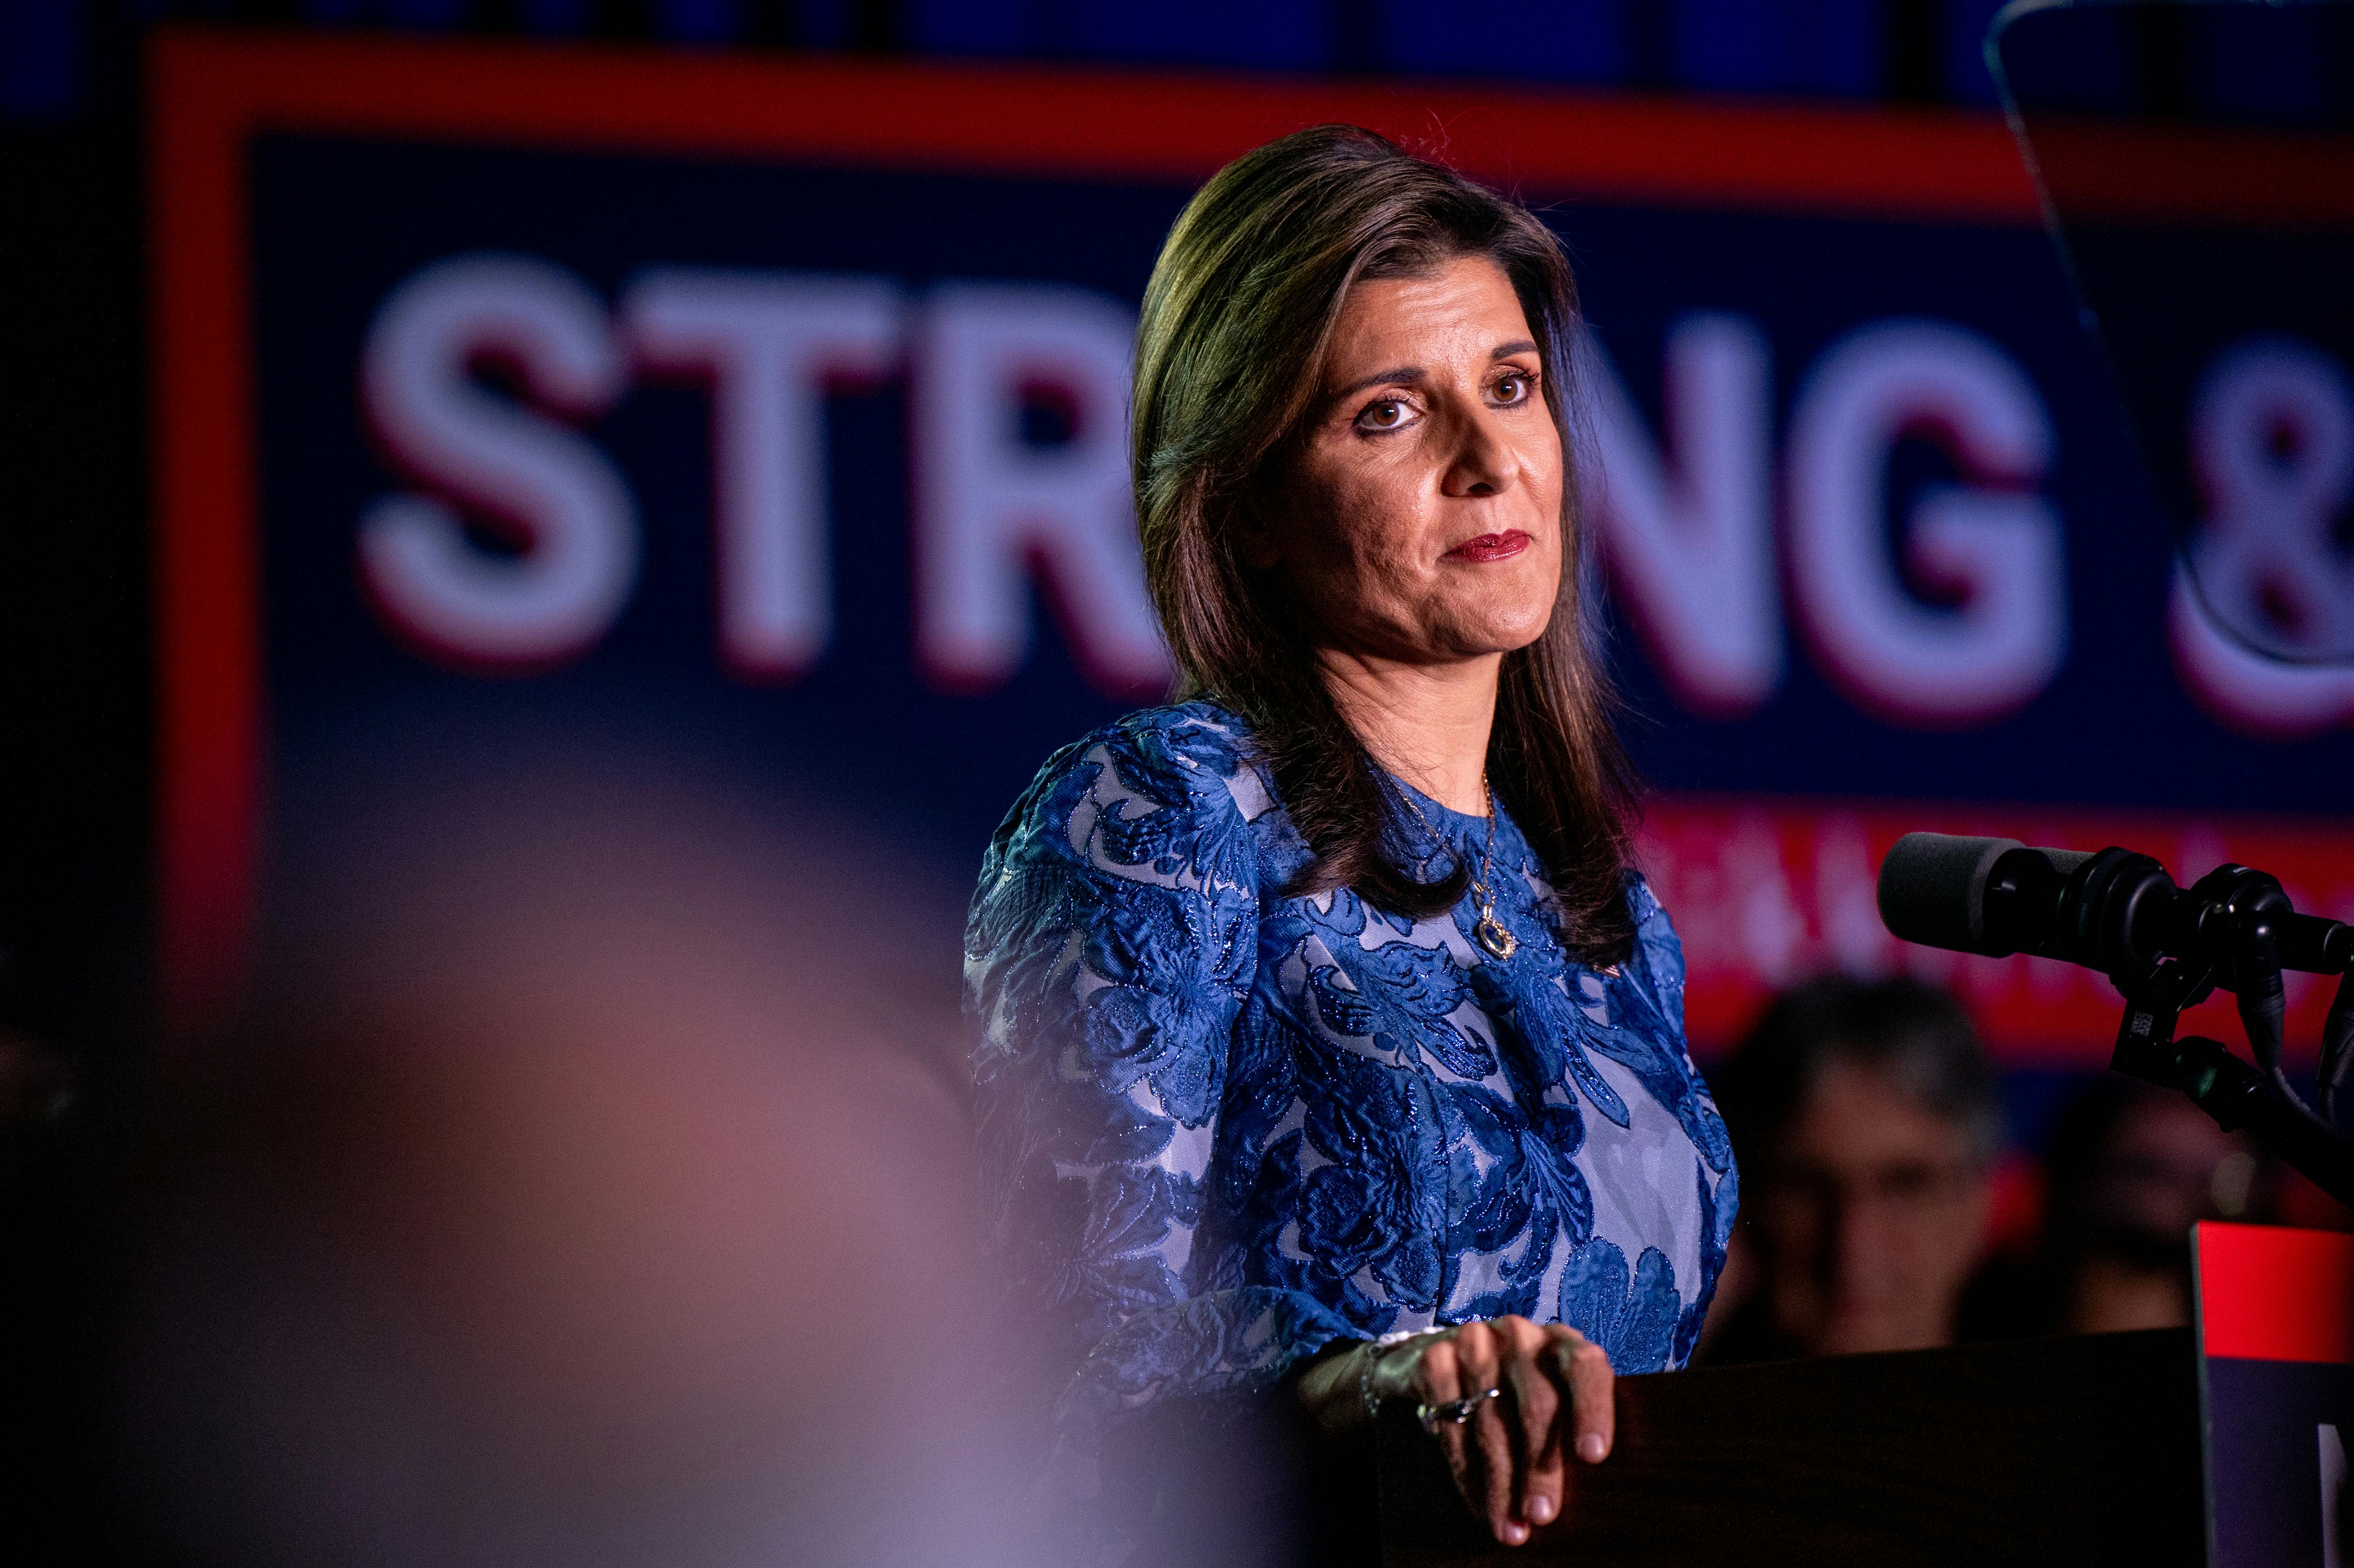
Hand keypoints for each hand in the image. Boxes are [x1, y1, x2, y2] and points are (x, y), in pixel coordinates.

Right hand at [1298, 1316, 1613, 1546]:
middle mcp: (1519, 1335)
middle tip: (1542, 1516)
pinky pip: (1452, 1424)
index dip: (1593, 1409)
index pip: (1585, 1366)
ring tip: (1510, 1527)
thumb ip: (1571, 1426)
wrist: (1445, 1360)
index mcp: (1561, 1342)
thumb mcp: (1551, 1395)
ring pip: (1492, 1422)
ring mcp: (1474, 1343)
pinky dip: (1465, 1471)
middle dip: (1541, 1469)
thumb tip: (1599, 1497)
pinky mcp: (1435, 1360)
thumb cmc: (1517, 1393)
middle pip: (1538, 1405)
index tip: (1594, 1457)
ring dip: (1501, 1482)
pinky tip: (1478, 1503)